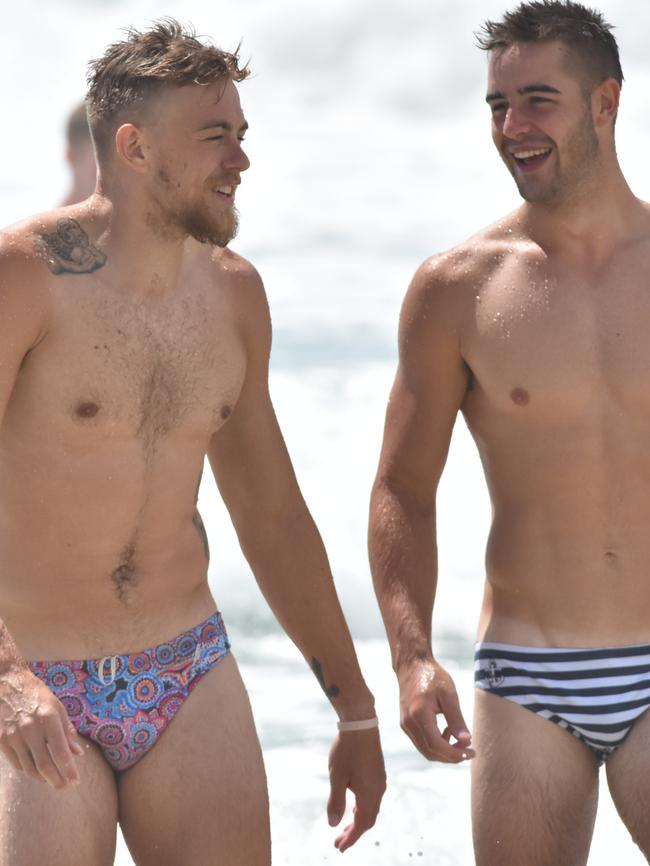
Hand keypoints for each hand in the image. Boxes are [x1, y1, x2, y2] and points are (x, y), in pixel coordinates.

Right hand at [0, 666, 84, 788]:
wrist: (7, 683)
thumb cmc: (36, 694)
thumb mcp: (56, 707)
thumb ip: (67, 731)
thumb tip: (78, 753)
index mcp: (48, 718)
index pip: (60, 752)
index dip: (69, 770)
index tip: (75, 781)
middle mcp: (31, 728)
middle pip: (45, 765)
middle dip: (57, 780)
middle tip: (65, 787)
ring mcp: (14, 736)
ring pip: (30, 768)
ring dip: (43, 779)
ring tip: (53, 781)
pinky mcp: (2, 741)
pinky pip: (17, 763)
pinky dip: (28, 771)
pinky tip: (37, 772)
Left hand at [327, 727, 385, 852]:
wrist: (361, 723)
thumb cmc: (347, 750)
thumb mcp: (337, 777)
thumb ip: (335, 802)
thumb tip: (333, 824)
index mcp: (369, 794)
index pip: (361, 825)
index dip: (351, 838)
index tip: (339, 848)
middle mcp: (378, 790)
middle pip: (368, 819)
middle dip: (353, 832)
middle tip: (338, 842)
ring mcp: (379, 781)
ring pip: (371, 809)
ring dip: (358, 820)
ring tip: (345, 828)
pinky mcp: (378, 773)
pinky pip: (373, 798)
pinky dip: (363, 808)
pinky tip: (354, 806)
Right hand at [398, 657, 474, 762]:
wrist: (412, 664)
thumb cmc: (432, 676)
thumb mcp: (449, 694)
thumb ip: (456, 719)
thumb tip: (466, 741)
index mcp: (419, 714)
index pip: (436, 745)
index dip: (455, 754)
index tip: (472, 752)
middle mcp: (408, 723)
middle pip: (430, 752)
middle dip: (451, 756)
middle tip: (469, 750)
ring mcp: (405, 724)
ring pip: (425, 750)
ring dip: (444, 751)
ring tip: (459, 739)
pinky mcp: (406, 724)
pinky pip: (421, 742)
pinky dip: (436, 743)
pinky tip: (447, 731)